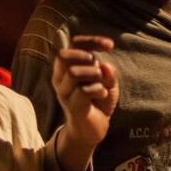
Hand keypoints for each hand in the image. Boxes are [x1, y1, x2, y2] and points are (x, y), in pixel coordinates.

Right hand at [54, 35, 118, 170]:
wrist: (93, 129)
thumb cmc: (98, 101)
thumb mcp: (108, 82)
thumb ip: (108, 72)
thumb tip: (105, 65)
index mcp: (67, 68)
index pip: (73, 45)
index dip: (91, 41)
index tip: (110, 45)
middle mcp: (60, 78)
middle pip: (63, 56)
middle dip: (85, 56)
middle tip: (99, 68)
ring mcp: (64, 93)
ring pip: (73, 73)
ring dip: (94, 74)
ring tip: (102, 84)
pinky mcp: (72, 106)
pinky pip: (83, 91)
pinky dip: (98, 89)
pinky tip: (103, 94)